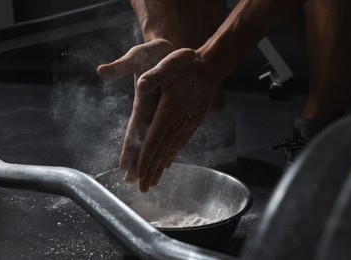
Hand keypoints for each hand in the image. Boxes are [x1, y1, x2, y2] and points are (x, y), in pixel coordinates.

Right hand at [97, 39, 175, 182]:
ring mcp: (159, 112)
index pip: (132, 131)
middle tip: (132, 183)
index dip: (129, 149)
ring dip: (150, 159)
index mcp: (142, 103)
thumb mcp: (138, 55)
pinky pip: (167, 133)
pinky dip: (165, 148)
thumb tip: (101, 71)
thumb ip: (121, 65)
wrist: (168, 48)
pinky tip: (165, 160)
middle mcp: (149, 112)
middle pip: (142, 141)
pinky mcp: (169, 110)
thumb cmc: (153, 51)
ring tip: (148, 179)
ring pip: (154, 141)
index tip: (124, 168)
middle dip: (137, 162)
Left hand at [136, 48, 219, 191]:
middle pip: (161, 151)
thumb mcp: (169, 64)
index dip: (145, 158)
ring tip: (154, 182)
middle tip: (144, 189)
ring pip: (171, 150)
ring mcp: (186, 123)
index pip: (154, 139)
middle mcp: (177, 121)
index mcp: (168, 110)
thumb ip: (154, 75)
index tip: (139, 175)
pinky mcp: (192, 122)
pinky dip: (173, 156)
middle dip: (151, 170)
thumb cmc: (188, 63)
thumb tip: (141, 83)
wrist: (211, 67)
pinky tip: (169, 163)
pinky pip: (181, 143)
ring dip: (161, 167)